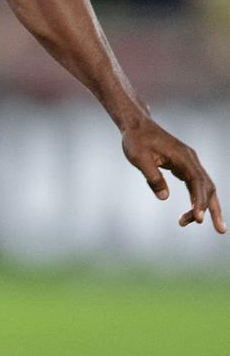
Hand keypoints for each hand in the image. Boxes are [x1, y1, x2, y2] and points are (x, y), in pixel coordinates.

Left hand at [122, 118, 225, 233]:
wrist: (135, 124)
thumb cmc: (136, 140)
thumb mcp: (139, 158)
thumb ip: (152, 177)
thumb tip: (165, 198)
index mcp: (182, 156)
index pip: (197, 182)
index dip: (200, 201)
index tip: (198, 219)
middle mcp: (190, 159)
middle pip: (207, 186)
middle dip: (213, 208)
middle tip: (219, 230)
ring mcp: (188, 162)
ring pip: (203, 186)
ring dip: (205, 205)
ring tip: (201, 223)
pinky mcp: (182, 165)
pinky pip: (194, 184)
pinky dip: (196, 197)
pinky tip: (193, 210)